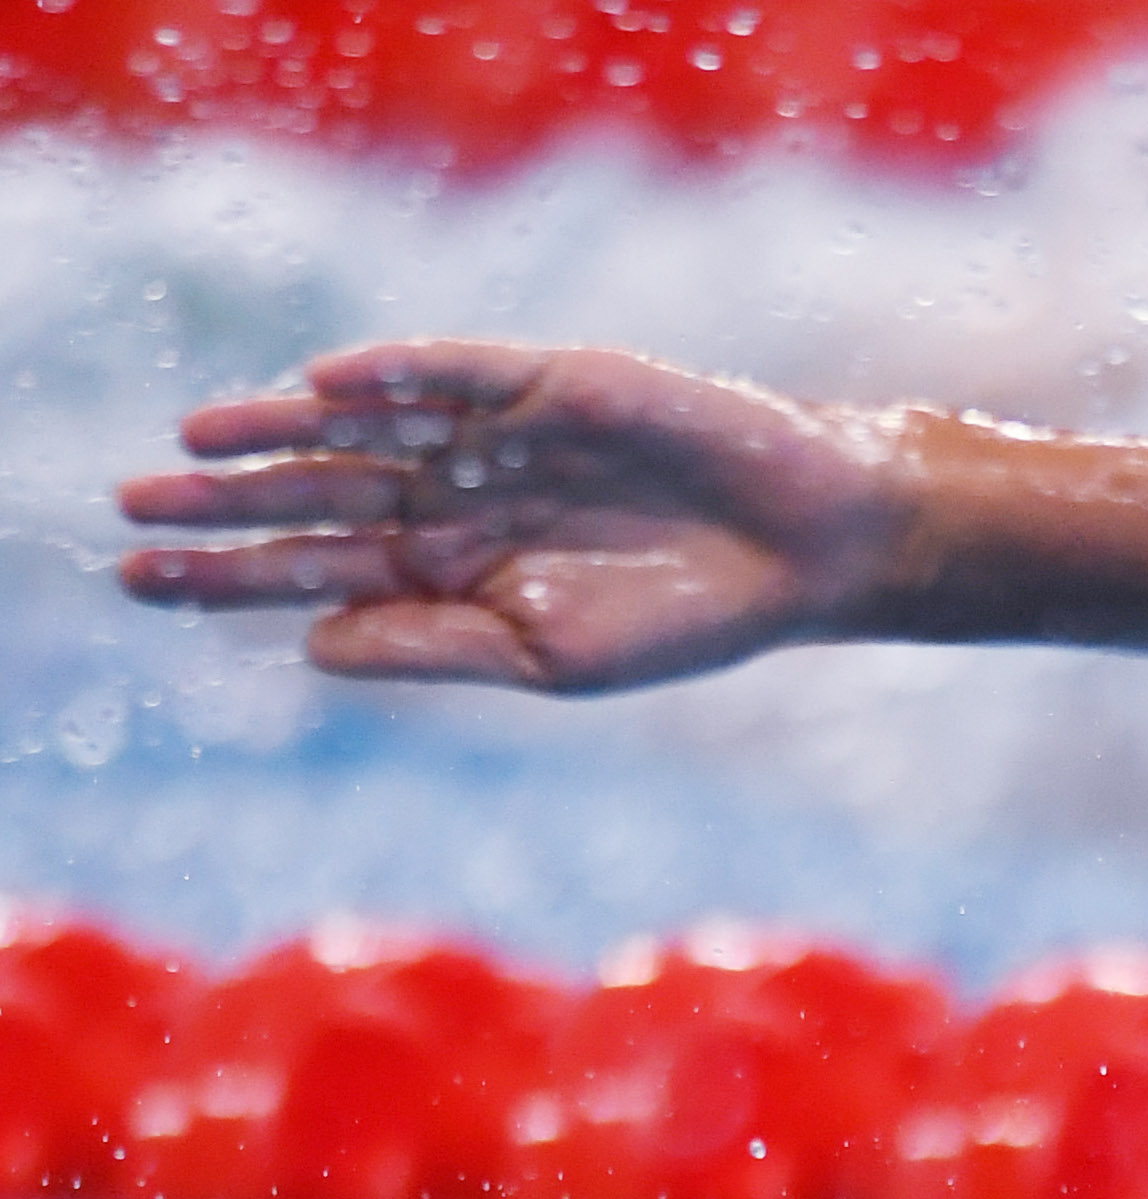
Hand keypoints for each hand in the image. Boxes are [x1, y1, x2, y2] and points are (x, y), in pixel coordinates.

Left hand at [116, 340, 915, 691]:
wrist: (800, 552)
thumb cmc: (686, 618)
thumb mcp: (546, 656)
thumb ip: (429, 644)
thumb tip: (308, 647)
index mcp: (453, 571)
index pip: (318, 569)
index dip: (231, 575)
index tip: (141, 584)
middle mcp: (457, 496)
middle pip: (316, 494)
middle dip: (225, 505)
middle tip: (128, 508)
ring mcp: (495, 436)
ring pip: (363, 429)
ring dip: (278, 431)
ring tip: (194, 442)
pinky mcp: (547, 383)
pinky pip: (453, 374)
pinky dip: (393, 376)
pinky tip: (325, 386)